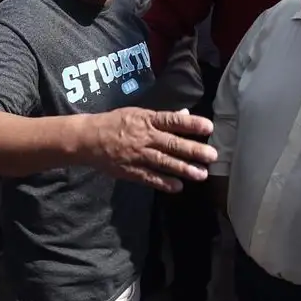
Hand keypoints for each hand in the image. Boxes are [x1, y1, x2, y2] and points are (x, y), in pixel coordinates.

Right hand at [83, 108, 217, 192]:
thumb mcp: (138, 113)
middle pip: (172, 143)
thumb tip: (186, 114)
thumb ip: (162, 117)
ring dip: (183, 169)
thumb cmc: (115, 123)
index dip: (191, 124)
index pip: (172, 121)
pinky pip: (149, 178)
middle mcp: (145, 137)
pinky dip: (163, 183)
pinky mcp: (130, 170)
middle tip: (211, 155)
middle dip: (192, 150)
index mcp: (147, 120)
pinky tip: (178, 187)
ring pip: (163, 162)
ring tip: (201, 174)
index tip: (208, 127)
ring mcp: (138, 155)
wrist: (88, 138)